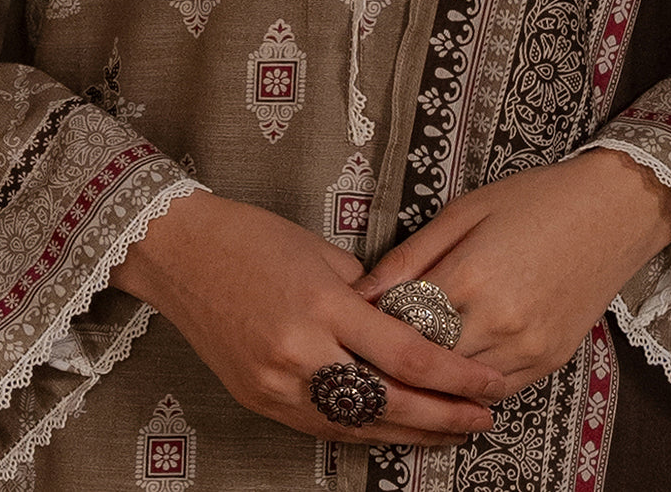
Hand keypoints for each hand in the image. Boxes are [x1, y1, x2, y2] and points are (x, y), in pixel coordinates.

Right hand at [110, 190, 503, 444]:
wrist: (178, 253)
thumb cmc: (250, 238)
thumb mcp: (319, 252)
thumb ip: (366, 292)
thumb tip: (403, 321)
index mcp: (322, 304)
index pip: (406, 354)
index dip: (456, 375)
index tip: (492, 381)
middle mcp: (300, 352)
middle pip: (389, 401)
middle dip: (444, 415)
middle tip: (485, 416)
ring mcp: (276, 383)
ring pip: (357, 425)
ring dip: (410, 432)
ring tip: (452, 430)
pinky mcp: (259, 399)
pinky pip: (323, 425)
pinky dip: (363, 430)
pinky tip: (394, 429)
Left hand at [358, 149, 670, 397]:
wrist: (611, 210)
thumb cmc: (533, 199)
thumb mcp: (462, 212)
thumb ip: (409, 256)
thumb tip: (362, 292)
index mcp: (469, 277)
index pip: (400, 324)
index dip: (374, 325)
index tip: (357, 321)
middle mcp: (497, 322)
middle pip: (426, 361)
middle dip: (398, 354)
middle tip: (377, 345)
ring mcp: (526, 347)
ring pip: (459, 384)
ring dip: (434, 374)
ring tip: (415, 354)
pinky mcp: (549, 360)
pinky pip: (497, 388)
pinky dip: (472, 379)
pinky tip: (459, 360)